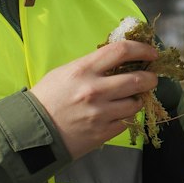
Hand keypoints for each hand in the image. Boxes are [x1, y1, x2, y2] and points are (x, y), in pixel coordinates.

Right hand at [29, 39, 160, 159]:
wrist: (32, 131)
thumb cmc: (47, 98)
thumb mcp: (65, 72)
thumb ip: (92, 66)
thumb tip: (119, 59)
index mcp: (83, 70)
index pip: (121, 51)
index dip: (142, 49)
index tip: (151, 53)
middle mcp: (94, 90)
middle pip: (137, 79)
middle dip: (150, 78)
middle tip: (151, 78)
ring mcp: (100, 113)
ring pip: (135, 103)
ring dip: (137, 99)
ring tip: (130, 99)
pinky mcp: (103, 132)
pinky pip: (126, 121)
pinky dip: (125, 116)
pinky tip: (117, 114)